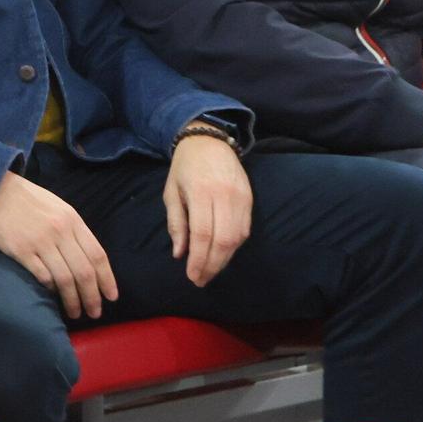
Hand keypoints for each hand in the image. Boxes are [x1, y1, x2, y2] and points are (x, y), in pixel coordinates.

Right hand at [0, 172, 117, 318]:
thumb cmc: (30, 201)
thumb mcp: (59, 208)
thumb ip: (74, 232)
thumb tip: (88, 261)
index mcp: (72, 220)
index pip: (97, 255)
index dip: (107, 279)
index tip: (111, 297)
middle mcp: (60, 231)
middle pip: (83, 271)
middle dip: (92, 296)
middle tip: (94, 312)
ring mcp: (40, 242)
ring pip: (64, 279)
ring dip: (72, 300)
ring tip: (74, 312)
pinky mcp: (21, 250)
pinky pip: (42, 275)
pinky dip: (50, 289)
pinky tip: (52, 295)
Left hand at [163, 136, 252, 285]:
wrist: (209, 141)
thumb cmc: (184, 167)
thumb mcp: (171, 192)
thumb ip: (176, 223)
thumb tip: (180, 254)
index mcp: (201, 193)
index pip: (203, 234)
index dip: (199, 259)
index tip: (192, 276)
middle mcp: (225, 196)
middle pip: (223, 240)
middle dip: (213, 265)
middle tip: (201, 280)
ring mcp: (241, 197)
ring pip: (237, 238)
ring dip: (224, 259)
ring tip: (210, 272)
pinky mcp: (250, 199)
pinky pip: (245, 229)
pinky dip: (234, 246)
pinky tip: (222, 255)